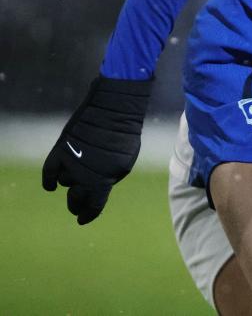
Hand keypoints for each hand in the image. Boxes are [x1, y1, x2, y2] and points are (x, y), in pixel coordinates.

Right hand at [42, 76, 152, 223]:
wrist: (114, 109)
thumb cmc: (124, 135)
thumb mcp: (125, 161)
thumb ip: (110, 178)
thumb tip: (97, 189)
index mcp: (105, 179)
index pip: (94, 206)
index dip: (88, 215)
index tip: (82, 220)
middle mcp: (85, 174)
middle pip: (75, 199)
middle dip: (76, 204)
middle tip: (76, 206)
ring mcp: (71, 162)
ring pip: (64, 182)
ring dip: (70, 182)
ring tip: (78, 174)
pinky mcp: (61, 150)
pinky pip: (49, 172)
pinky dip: (48, 180)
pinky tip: (50, 186)